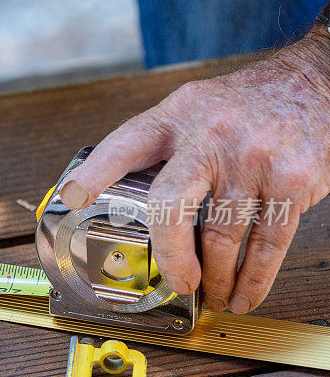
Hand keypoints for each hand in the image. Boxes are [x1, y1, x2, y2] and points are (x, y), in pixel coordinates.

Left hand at [58, 28, 329, 312]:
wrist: (316, 81)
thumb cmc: (246, 103)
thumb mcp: (193, 108)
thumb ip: (162, 147)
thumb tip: (123, 199)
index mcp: (176, 117)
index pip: (124, 145)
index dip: (94, 173)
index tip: (72, 198)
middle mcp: (211, 137)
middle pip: (170, 205)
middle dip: (169, 254)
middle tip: (176, 280)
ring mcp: (253, 161)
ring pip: (222, 238)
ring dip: (217, 279)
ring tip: (212, 294)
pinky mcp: (292, 182)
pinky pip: (268, 244)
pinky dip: (254, 279)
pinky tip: (244, 293)